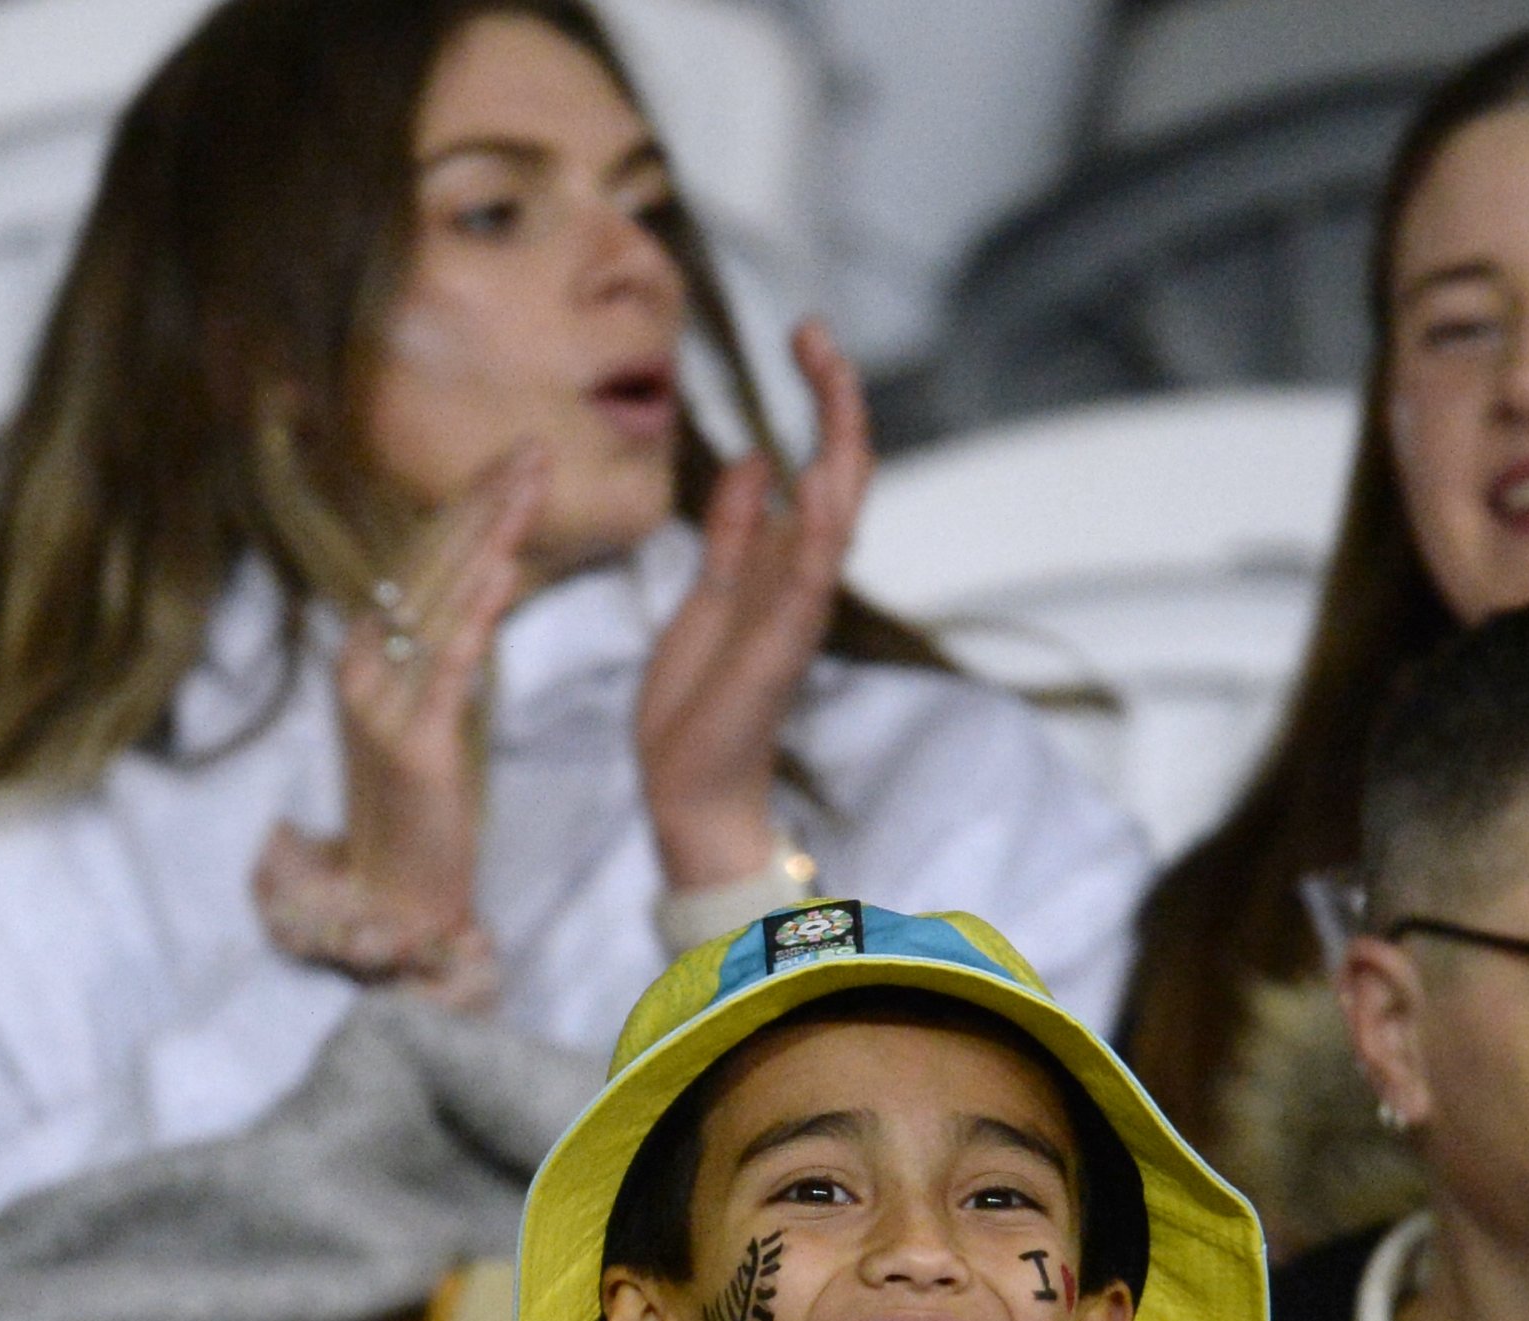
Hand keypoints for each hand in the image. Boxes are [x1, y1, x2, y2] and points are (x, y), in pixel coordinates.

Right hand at [251, 447, 543, 982]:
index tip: (516, 459)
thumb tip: (486, 572)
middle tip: (536, 447)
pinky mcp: (413, 746)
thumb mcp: (432, 706)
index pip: (418, 558)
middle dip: (485, 502)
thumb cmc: (420, 802)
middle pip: (428, 565)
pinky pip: (449, 666)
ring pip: (440, 601)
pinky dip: (478, 616)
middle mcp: (362, 667)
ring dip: (489, 536)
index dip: (468, 504)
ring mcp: (381, 705)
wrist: (394, 892)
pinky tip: (507, 573)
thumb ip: (448, 641)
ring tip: (531, 485)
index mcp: (363, 651)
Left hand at [633, 320, 870, 889]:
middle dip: (833, 396)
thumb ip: (735, 528)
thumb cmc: (696, 699)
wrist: (686, 783)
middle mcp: (806, 574)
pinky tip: (816, 477)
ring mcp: (801, 607)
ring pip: (839, 507)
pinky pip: (811, 575)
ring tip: (829, 371)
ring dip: (837, 438)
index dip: (819, 396)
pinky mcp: (784, 643)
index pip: (820, 458)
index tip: (802, 334)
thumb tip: (758, 459)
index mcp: (786, 558)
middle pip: (843, 465)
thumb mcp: (707, 590)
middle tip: (813, 330)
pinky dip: (819, 527)